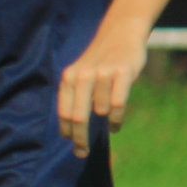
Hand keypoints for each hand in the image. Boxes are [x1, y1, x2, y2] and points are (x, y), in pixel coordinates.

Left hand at [57, 29, 147, 157]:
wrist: (121, 33)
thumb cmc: (100, 61)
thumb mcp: (81, 75)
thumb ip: (76, 97)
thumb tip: (71, 132)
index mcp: (69, 78)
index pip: (64, 112)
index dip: (67, 133)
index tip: (73, 148)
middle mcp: (82, 76)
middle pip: (78, 117)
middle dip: (80, 139)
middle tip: (82, 153)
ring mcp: (102, 73)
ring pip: (101, 110)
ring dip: (105, 121)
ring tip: (110, 121)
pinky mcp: (122, 72)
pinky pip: (118, 104)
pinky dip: (116, 119)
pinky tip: (115, 125)